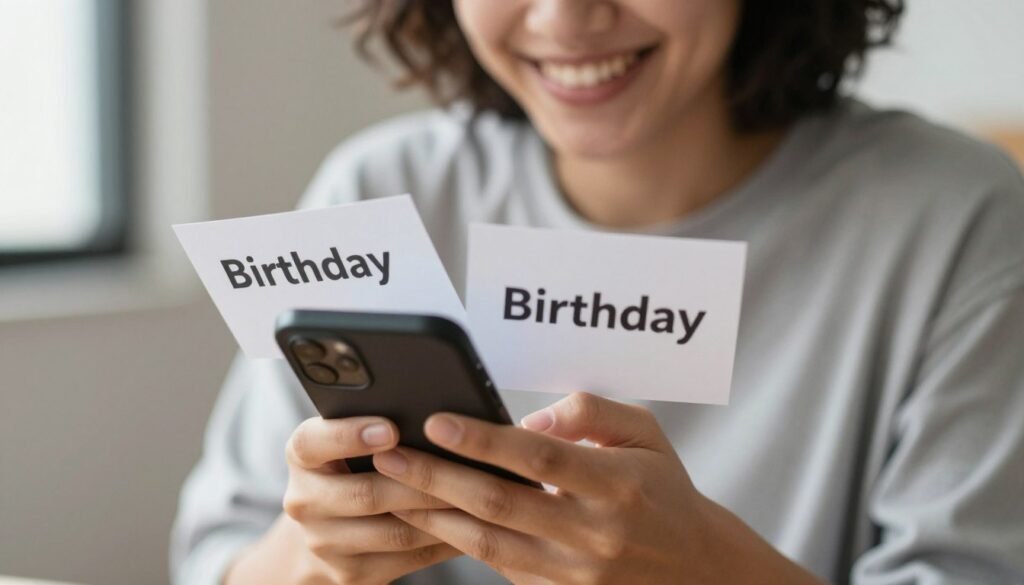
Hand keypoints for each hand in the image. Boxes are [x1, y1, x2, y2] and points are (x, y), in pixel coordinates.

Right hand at [227, 416, 459, 584]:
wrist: (324, 527)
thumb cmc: (351, 465)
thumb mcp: (348, 438)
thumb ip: (375, 424)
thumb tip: (435, 414)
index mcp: (302, 455)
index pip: (314, 442)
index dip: (351, 436)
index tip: (391, 429)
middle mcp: (304, 501)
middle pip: (366, 494)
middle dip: (420, 481)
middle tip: (462, 466)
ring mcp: (324, 543)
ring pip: (394, 532)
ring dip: (439, 516)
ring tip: (477, 496)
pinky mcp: (351, 574)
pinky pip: (408, 559)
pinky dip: (443, 542)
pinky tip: (470, 525)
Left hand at [370, 392, 707, 583]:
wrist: (693, 568)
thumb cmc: (662, 489)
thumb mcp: (645, 434)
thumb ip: (591, 412)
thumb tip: (531, 420)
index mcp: (616, 485)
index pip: (538, 458)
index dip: (483, 439)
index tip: (437, 420)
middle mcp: (593, 533)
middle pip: (500, 503)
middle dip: (437, 476)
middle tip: (391, 452)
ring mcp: (574, 571)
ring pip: (489, 542)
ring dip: (434, 514)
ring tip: (392, 487)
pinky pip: (499, 565)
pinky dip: (460, 541)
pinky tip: (431, 517)